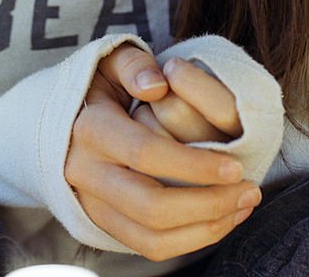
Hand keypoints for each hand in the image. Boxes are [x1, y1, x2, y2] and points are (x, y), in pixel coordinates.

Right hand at [64, 44, 260, 260]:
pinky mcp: (102, 223)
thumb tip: (157, 85)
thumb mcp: (109, 61)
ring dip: (205, 229)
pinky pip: (148, 248)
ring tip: (243, 206)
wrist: (58, 121)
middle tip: (250, 190)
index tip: (235, 166)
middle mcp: (86, 173)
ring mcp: (92, 203)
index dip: (193, 165)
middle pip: (150, 207)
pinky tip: (221, 219)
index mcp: (90, 128)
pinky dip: (190, 241)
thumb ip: (133, 64)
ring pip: (151, 238)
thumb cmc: (97, 86)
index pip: (145, 154)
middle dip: (208, 204)